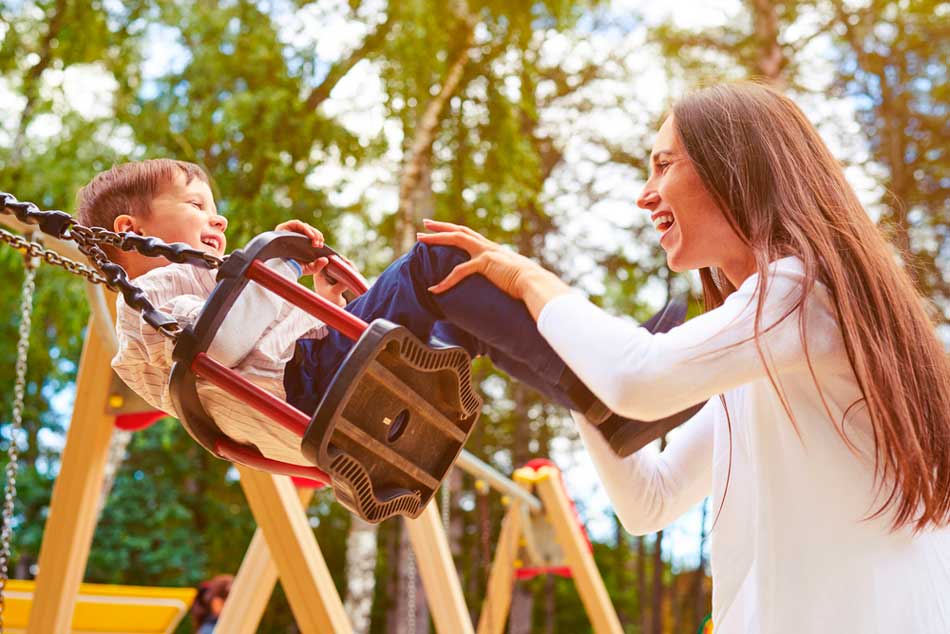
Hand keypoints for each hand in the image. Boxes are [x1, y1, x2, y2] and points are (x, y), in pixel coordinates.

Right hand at [274, 220, 345, 304]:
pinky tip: (311, 236)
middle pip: (308, 230)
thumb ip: (318, 265)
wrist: (282, 268)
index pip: (311, 235)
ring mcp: (288, 230)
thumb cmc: (294, 268)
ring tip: (316, 240)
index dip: (318, 237)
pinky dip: (305, 228)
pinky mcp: (283, 227)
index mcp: (300, 242)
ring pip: (304, 226)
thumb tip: (326, 260)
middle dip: (316, 235)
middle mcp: (294, 235)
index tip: (321, 244)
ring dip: (313, 231)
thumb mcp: (309, 268)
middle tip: (319, 243)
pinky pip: (296, 223)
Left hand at [416, 219, 548, 299]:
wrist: (534, 283)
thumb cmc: (525, 283)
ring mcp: (485, 252)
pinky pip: (459, 271)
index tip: (440, 228)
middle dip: (440, 227)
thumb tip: (500, 281)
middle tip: (424, 224)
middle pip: (459, 231)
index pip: (468, 235)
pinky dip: (445, 281)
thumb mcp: (509, 275)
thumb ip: (501, 274)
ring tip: (420, 239)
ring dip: (436, 238)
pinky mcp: (485, 263)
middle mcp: (487, 246)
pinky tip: (434, 289)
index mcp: (491, 248)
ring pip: (455, 239)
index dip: (453, 230)